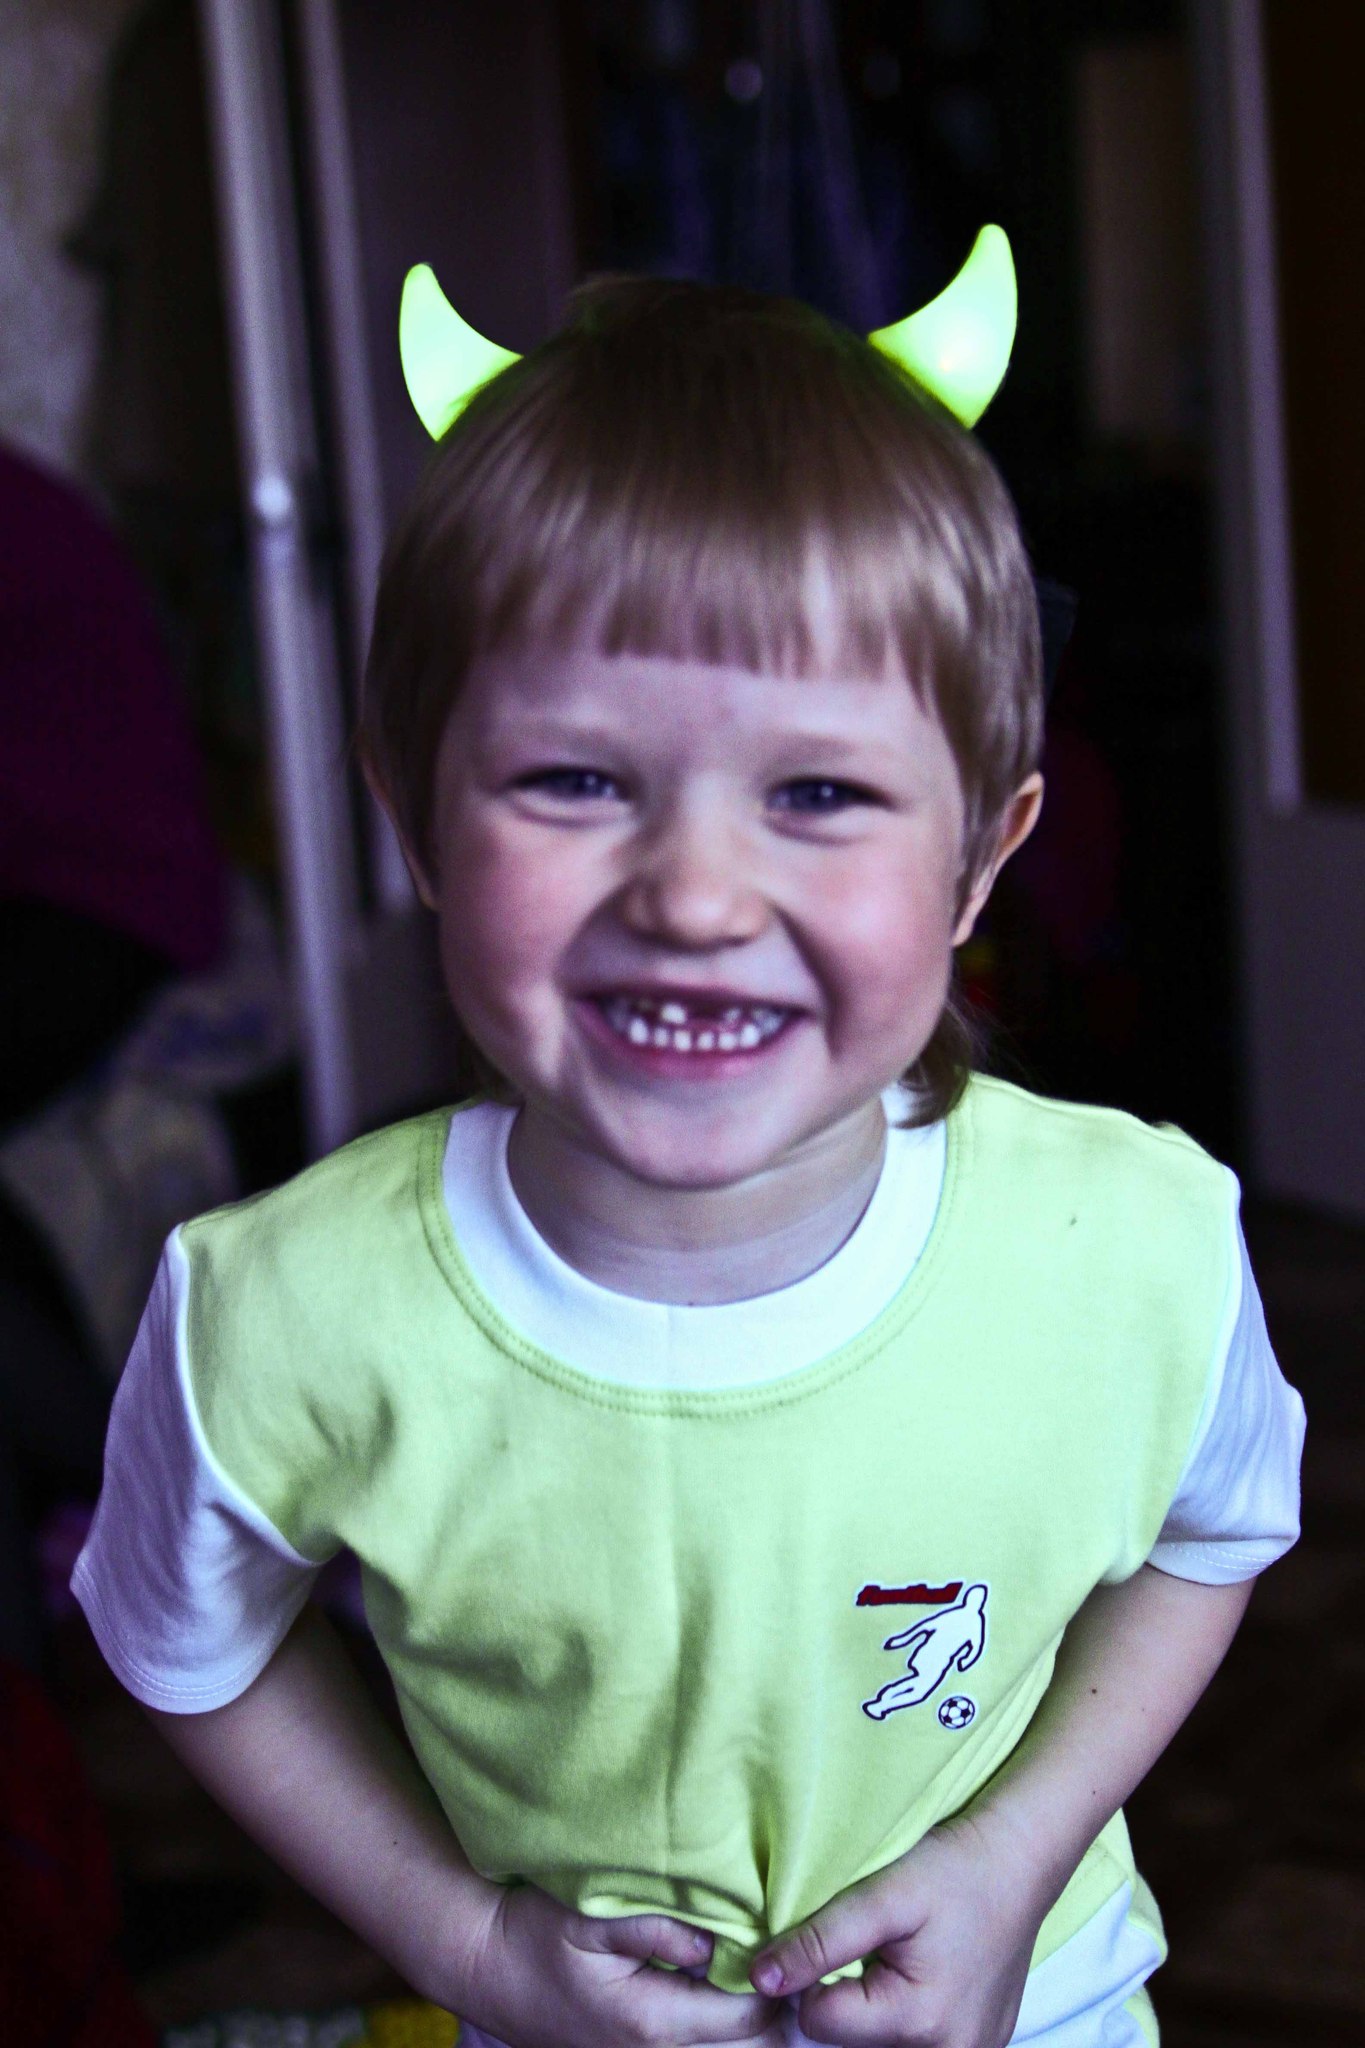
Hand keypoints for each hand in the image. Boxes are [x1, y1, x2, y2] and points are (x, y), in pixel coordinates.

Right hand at [456, 1880, 786, 2047]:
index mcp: (652, 2022)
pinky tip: (720, 1979)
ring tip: (753, 1960)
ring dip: (748, 2013)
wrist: (485, 1964)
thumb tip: (718, 1940)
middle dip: (772, 2002)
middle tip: (779, 1949)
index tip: (783, 1935)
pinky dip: (721, 2021)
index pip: (750, 2019)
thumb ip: (659, 1927)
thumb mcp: (592, 1917)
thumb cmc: (534, 1933)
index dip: (775, 1980)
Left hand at [747, 1814, 1050, 2047]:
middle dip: (844, 1997)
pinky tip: (917, 1977)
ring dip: (872, 2011)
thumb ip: (821, 1940)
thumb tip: (761, 1980)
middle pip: (850, 2042)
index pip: (817, 2022)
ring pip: (878, 2047)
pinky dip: (903, 2015)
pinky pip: (915, 2044)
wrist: (1021, 1861)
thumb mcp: (885, 1895)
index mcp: (917, 2022)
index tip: (839, 1935)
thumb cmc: (955, 1870)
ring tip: (894, 1959)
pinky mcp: (980, 2047)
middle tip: (869, 1945)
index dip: (813, 1973)